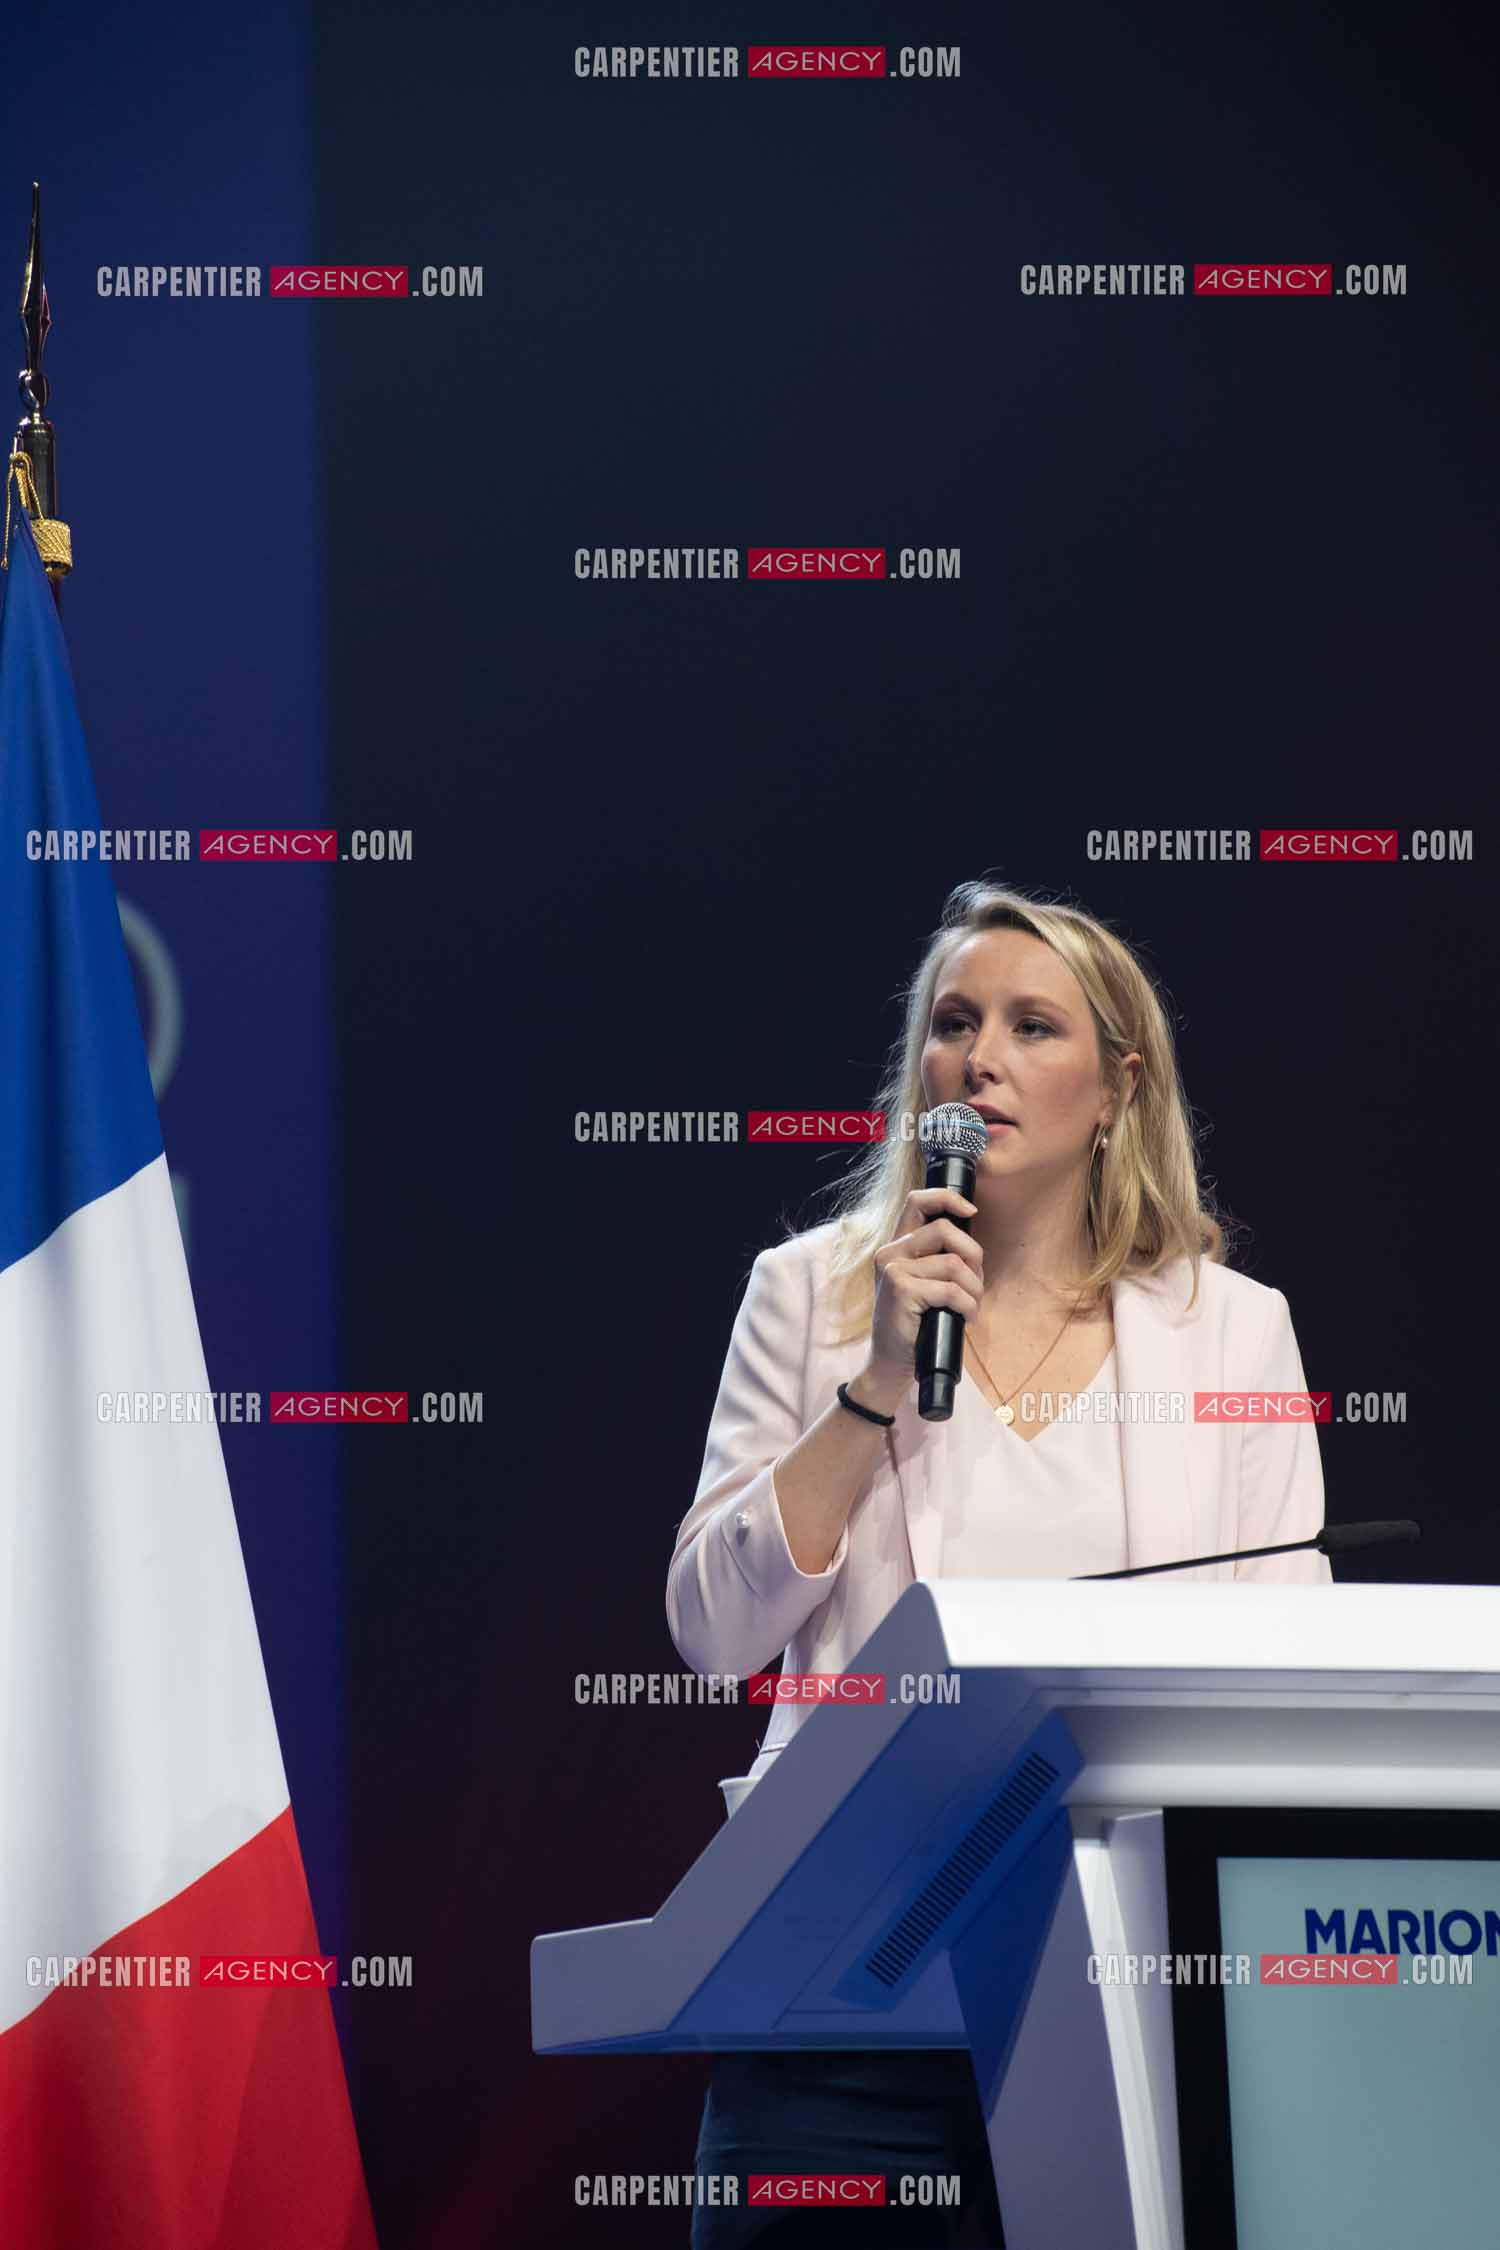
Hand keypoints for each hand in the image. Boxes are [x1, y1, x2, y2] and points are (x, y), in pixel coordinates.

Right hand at [854, 1187, 982, 1409]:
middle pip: (944, 1229)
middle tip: (976, 1282)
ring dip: (974, 1288)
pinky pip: (952, 1290)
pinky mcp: (901, 1290)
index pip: (918, 1201)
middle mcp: (891, 1252)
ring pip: (954, 1263)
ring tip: (971, 1305)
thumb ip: (938, 1259)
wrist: (891, 1363)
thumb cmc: (915, 1324)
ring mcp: (893, 1270)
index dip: (948, 1199)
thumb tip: (972, 1247)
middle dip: (974, 1255)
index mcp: (897, 1246)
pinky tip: (966, 1318)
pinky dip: (968, 1306)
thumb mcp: (924, 1283)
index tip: (971, 1211)